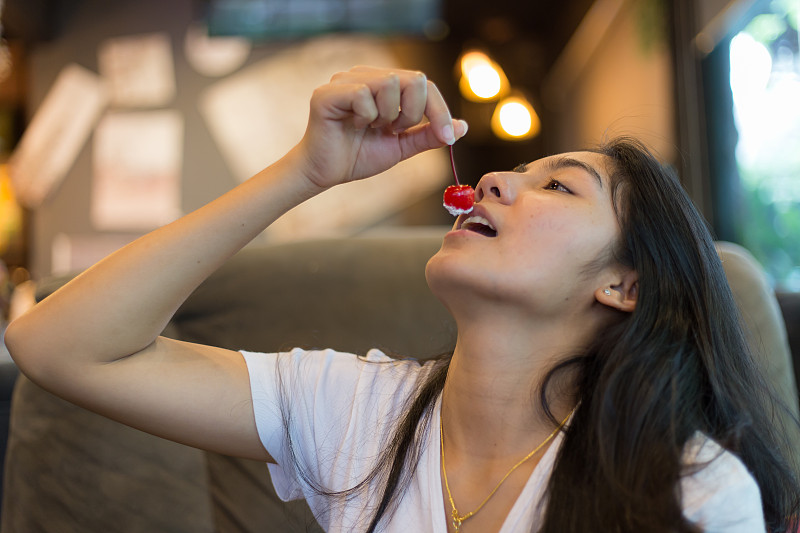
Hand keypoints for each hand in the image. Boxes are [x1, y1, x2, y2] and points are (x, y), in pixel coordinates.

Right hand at [294, 66, 467, 190]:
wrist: (325, 173)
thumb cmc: (358, 156)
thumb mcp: (402, 147)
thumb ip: (428, 135)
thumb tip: (462, 127)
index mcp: (384, 83)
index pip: (423, 83)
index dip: (439, 110)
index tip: (448, 138)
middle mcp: (365, 74)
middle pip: (413, 79)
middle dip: (413, 113)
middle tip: (394, 130)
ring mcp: (345, 80)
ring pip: (390, 84)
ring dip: (389, 115)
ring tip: (372, 128)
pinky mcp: (328, 92)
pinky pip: (363, 94)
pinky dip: (366, 117)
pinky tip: (353, 126)